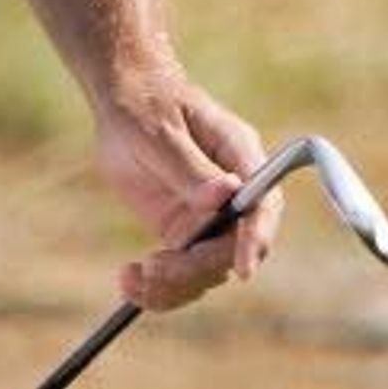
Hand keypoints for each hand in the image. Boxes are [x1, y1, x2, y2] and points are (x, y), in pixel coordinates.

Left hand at [96, 76, 282, 314]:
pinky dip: (159, 288)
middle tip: (152, 271)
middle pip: (234, 248)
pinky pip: (182, 272)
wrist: (124, 101)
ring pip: (208, 270)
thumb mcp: (161, 131)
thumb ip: (188, 166)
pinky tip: (129, 284)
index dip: (256, 237)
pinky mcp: (184, 232)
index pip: (263, 206)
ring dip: (175, 286)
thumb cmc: (147, 104)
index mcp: (241, 158)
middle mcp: (234, 195)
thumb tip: (224, 195)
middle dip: (197, 268)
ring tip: (132, 281)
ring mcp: (210, 217)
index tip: (243, 267)